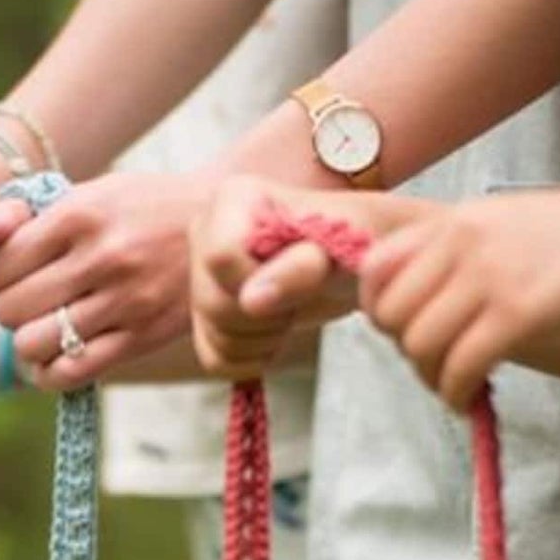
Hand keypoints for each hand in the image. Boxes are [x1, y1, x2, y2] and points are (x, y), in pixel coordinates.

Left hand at [0, 171, 203, 391]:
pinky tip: (58, 357)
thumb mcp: (83, 196)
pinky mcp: (143, 337)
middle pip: (10, 309)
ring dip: (29, 343)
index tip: (13, 270)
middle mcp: (102, 257)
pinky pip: (71, 374)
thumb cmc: (140, 210)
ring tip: (47, 326)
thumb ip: (16, 215)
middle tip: (32, 299)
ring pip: (34, 345)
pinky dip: (51, 373)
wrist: (224, 230)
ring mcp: (124, 302)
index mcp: (80, 214)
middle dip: (10, 309)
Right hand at [189, 176, 422, 377]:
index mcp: (232, 199)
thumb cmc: (356, 239)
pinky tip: (276, 330)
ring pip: (215, 335)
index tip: (309, 268)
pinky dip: (254, 356)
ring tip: (292, 307)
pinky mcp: (204, 315)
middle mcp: (206, 232)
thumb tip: (252, 300)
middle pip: (214, 303)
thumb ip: (300, 268)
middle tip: (303, 293)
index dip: (264, 280)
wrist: (359, 256)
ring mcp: (200, 276)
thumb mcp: (343, 248)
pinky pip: (215, 360)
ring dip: (265, 336)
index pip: (222, 258)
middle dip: (268, 314)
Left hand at [360, 187, 559, 410]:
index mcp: (460, 219)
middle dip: (406, 351)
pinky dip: (454, 394)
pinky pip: (458, 368)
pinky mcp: (517, 315)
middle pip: (391, 315)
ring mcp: (489, 277)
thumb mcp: (516, 225)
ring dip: (431, 379)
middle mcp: (464, 242)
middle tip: (437, 366)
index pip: (376, 267)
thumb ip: (468, 252)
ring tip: (456, 387)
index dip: (380, 311)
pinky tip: (469, 399)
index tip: (406, 333)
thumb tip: (432, 300)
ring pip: (419, 346)